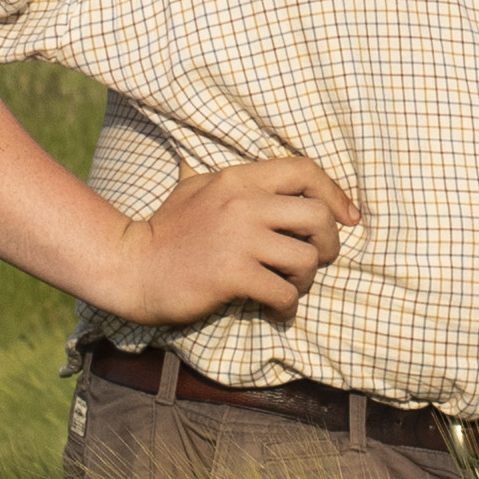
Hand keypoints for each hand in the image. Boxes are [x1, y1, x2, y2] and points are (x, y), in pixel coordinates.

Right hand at [108, 153, 353, 325]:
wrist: (130, 267)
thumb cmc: (168, 231)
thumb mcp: (198, 187)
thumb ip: (237, 182)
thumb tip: (278, 180)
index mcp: (238, 179)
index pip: (305, 170)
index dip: (336, 194)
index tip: (348, 218)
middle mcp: (241, 203)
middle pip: (317, 216)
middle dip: (329, 243)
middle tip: (317, 260)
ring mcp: (237, 239)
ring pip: (306, 258)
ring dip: (306, 279)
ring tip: (289, 287)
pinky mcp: (230, 275)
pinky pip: (284, 292)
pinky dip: (287, 306)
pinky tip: (275, 309)